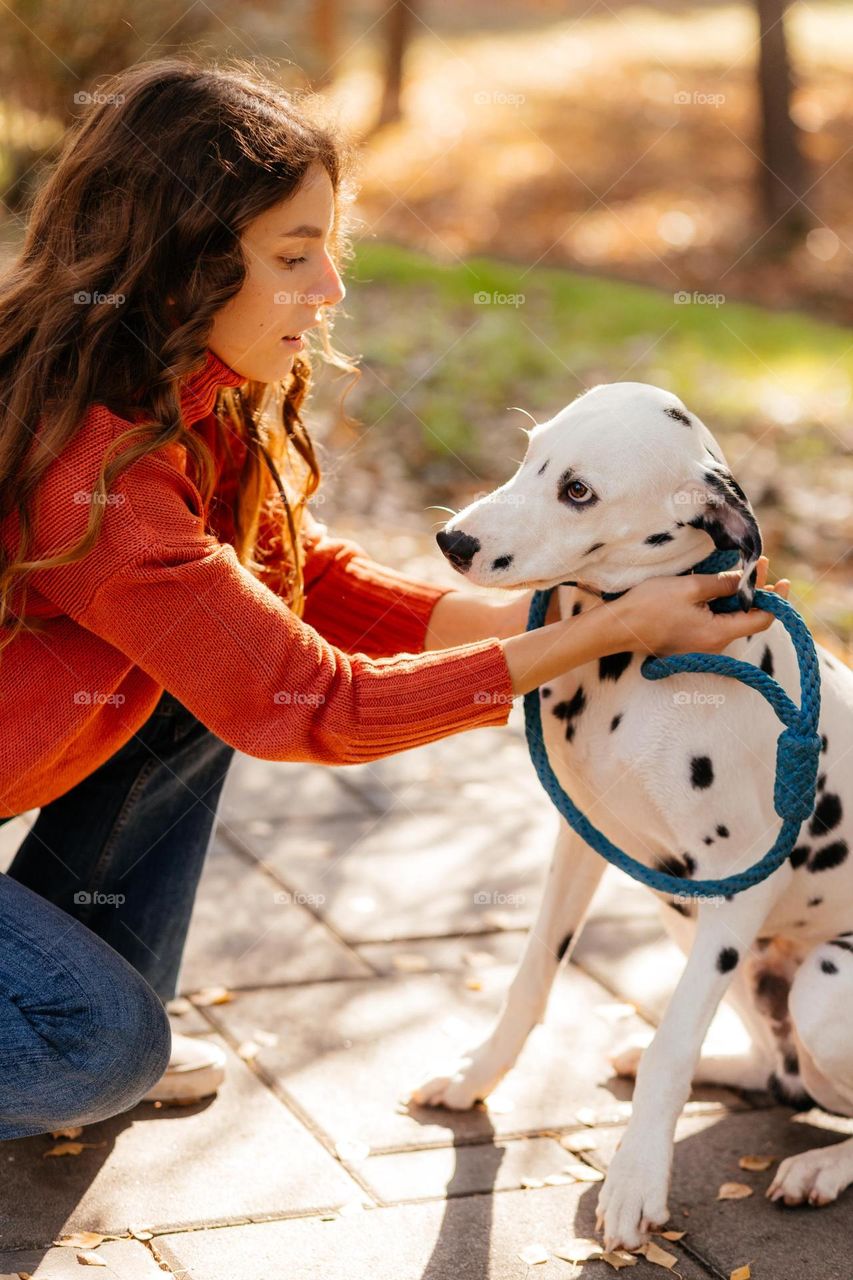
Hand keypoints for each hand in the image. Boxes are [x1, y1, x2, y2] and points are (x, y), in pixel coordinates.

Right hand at [604, 555, 789, 656]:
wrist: (617, 627)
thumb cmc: (650, 606)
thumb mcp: (690, 587)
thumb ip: (722, 584)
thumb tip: (745, 580)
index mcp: (718, 634)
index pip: (762, 619)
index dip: (775, 599)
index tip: (780, 579)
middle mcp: (714, 645)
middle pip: (748, 618)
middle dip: (757, 591)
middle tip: (760, 564)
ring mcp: (702, 645)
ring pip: (732, 619)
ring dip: (739, 596)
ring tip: (743, 571)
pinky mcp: (691, 641)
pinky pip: (716, 622)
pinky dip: (723, 604)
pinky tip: (721, 586)